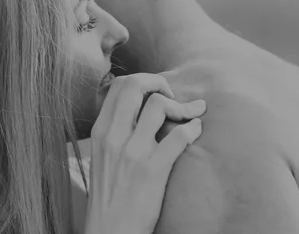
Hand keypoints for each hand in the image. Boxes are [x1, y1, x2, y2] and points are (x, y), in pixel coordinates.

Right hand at [84, 73, 204, 233]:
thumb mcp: (102, 155)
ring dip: (180, 106)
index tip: (155, 92)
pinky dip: (193, 129)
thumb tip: (137, 109)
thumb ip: (115, 129)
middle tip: (172, 96)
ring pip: (159, 105)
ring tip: (188, 115)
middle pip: (136, 85)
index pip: (118, 85)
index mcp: (100, 130)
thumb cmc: (110, 193)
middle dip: (160, 83)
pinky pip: (179, 137)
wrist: (109, 229)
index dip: (142, 80)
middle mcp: (113, 136)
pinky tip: (197, 131)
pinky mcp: (153, 169)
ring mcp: (133, 152)